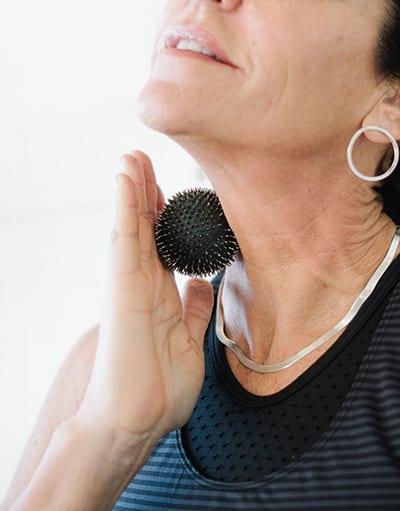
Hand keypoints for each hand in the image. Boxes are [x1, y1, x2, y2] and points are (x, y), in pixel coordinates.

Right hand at [79, 151, 213, 445]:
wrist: (138, 418)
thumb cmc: (160, 386)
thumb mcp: (190, 339)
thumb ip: (194, 309)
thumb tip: (203, 285)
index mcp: (161, 294)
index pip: (165, 245)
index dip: (168, 216)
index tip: (176, 191)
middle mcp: (144, 283)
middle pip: (147, 228)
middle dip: (148, 193)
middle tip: (148, 161)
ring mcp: (130, 281)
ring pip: (133, 224)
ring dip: (133, 188)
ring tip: (134, 156)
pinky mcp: (120, 284)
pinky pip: (124, 236)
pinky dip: (125, 204)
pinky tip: (126, 176)